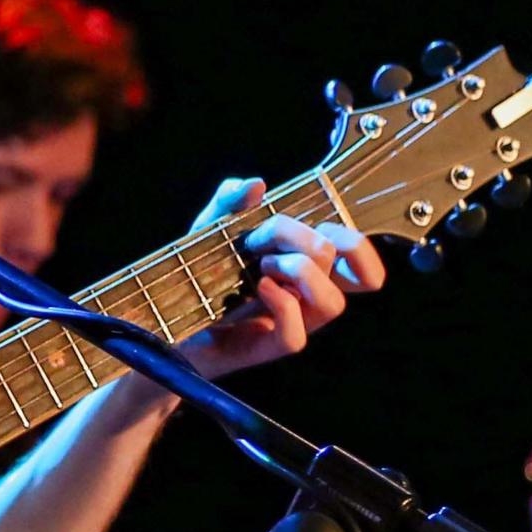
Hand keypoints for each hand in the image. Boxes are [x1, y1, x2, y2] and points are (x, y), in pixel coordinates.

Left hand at [181, 179, 383, 378]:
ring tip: (262, 266)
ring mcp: (295, 322)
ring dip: (300, 273)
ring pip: (333, 303)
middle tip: (263, 239)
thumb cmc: (201, 271)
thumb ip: (230, 201)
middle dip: (309, 241)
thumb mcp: (211, 227)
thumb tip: (255, 185)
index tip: (310, 223)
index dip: (355, 241)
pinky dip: (282, 306)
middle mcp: (310, 294)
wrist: (169, 316)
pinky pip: (297, 336)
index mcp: (310, 265)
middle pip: (355, 271)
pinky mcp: (270, 346)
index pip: (362, 260)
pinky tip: (259, 288)